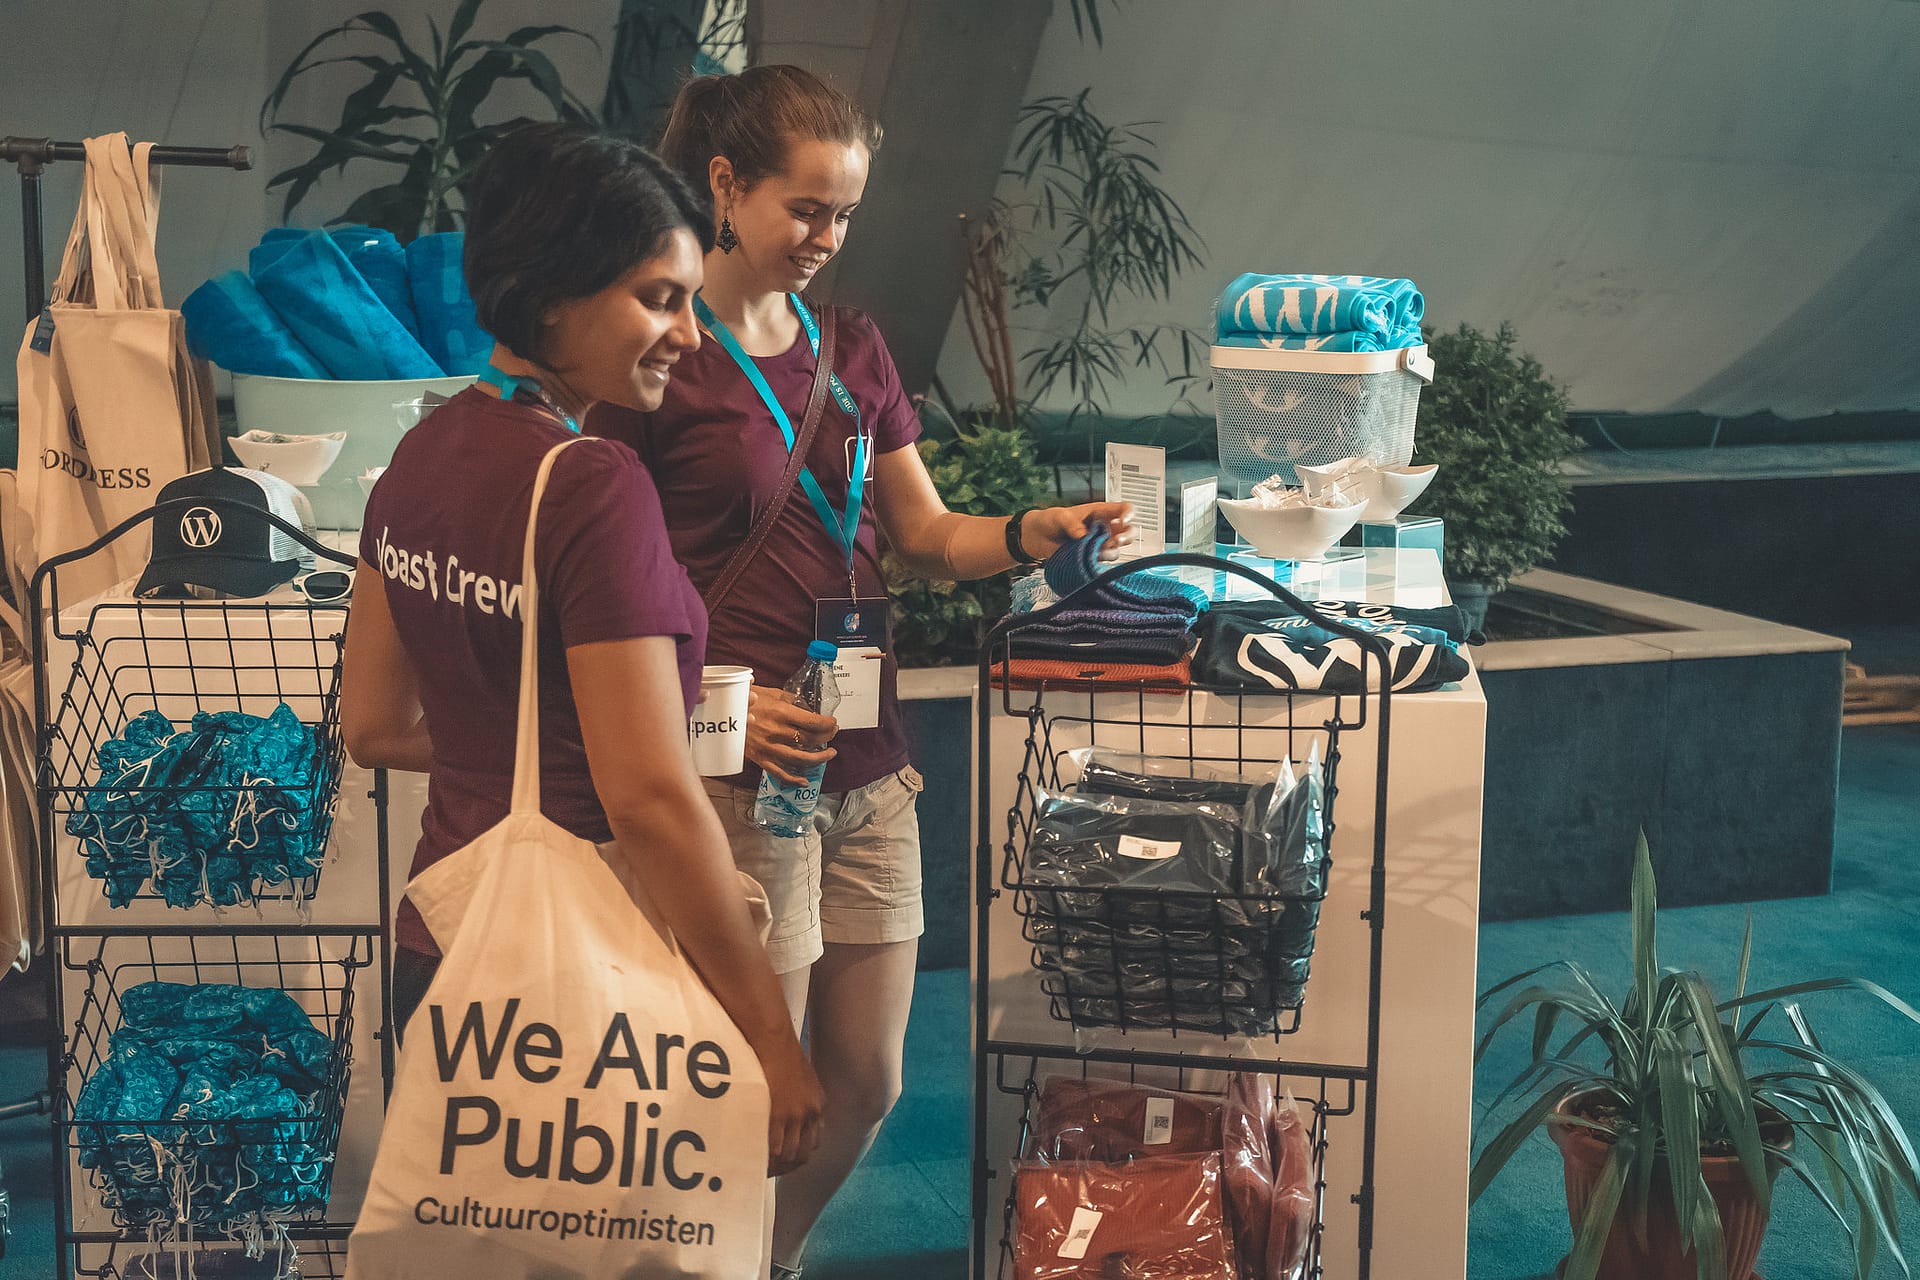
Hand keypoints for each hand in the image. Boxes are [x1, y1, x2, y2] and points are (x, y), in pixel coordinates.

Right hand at [745, 685, 838, 784]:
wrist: (720, 712)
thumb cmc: (745, 699)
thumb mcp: (771, 692)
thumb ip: (791, 700)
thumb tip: (808, 708)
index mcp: (780, 713)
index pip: (813, 722)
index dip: (828, 724)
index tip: (833, 723)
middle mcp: (776, 732)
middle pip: (810, 740)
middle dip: (826, 738)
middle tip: (831, 734)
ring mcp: (768, 748)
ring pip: (800, 759)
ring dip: (819, 759)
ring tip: (829, 754)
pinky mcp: (759, 758)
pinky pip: (779, 773)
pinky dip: (794, 779)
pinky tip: (805, 780)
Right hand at [758, 1033, 824, 1174]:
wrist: (774, 1040)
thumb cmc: (781, 1052)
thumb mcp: (801, 1077)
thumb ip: (800, 1096)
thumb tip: (790, 1108)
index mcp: (817, 1104)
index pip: (815, 1140)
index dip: (801, 1153)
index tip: (787, 1160)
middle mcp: (811, 1113)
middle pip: (805, 1152)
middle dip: (790, 1166)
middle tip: (773, 1171)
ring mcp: (796, 1115)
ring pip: (791, 1154)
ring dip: (778, 1165)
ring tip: (762, 1169)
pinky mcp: (779, 1114)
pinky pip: (775, 1147)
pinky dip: (767, 1158)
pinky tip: (757, 1161)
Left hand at [1019, 502, 1134, 561]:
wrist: (1038, 537)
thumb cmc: (1050, 520)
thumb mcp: (1060, 517)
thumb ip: (1072, 524)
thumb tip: (1083, 535)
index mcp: (1100, 512)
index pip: (1123, 509)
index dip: (1128, 513)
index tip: (1123, 520)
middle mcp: (1104, 528)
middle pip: (1128, 531)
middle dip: (1127, 536)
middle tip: (1117, 540)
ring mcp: (1099, 544)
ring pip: (1116, 549)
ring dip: (1110, 551)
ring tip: (1097, 550)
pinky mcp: (1092, 557)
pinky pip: (1102, 561)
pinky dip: (1098, 561)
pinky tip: (1089, 558)